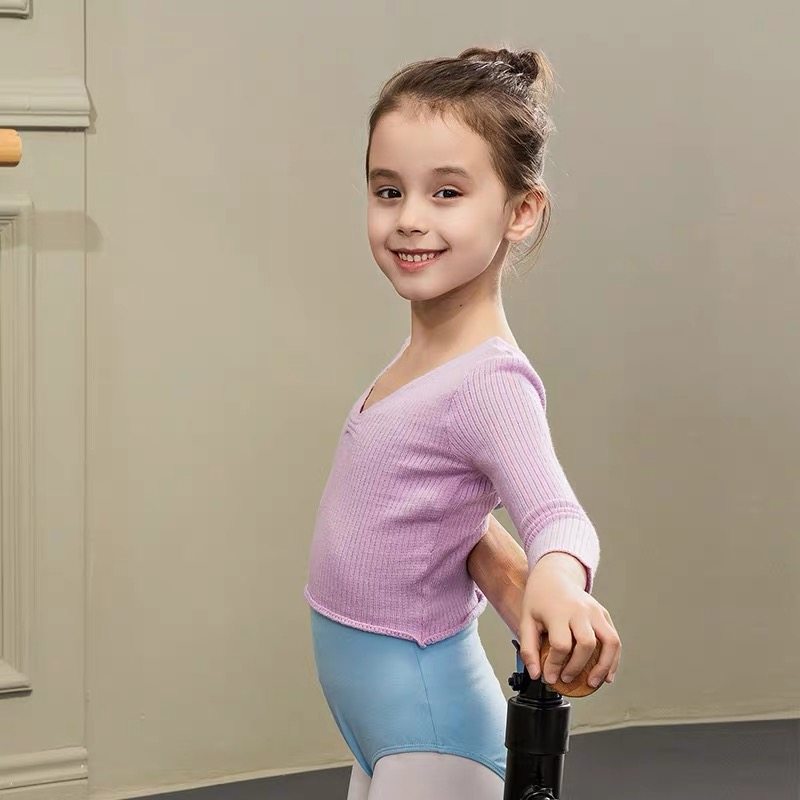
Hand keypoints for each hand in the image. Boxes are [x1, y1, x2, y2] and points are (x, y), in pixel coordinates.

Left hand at [519, 552, 620, 687]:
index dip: (555, 665)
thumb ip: (528, 648)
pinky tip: (606, 674)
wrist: (553, 576)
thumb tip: (535, 673)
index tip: (549, 676)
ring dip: (604, 666)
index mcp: (558, 611)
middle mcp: (580, 610)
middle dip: (578, 667)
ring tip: (593, 682)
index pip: (561, 644)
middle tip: (566, 679)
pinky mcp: (603, 614)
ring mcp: (595, 611)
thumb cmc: (539, 599)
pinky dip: (613, 659)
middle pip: (586, 644)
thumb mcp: (526, 620)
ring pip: (609, 642)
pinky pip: (614, 639)